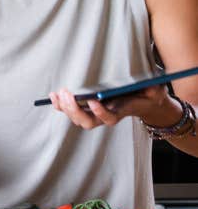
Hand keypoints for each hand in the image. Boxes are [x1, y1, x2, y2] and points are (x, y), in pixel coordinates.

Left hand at [49, 84, 173, 130]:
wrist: (141, 102)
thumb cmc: (146, 96)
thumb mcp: (154, 92)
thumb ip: (154, 91)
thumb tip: (149, 86)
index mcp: (119, 113)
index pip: (109, 118)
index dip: (101, 112)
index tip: (94, 100)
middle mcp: (104, 117)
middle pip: (87, 121)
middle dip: (75, 109)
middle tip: (68, 94)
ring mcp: (93, 115)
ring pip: (76, 118)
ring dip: (65, 107)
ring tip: (59, 93)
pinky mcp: (86, 110)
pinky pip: (70, 111)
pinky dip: (60, 105)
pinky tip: (53, 95)